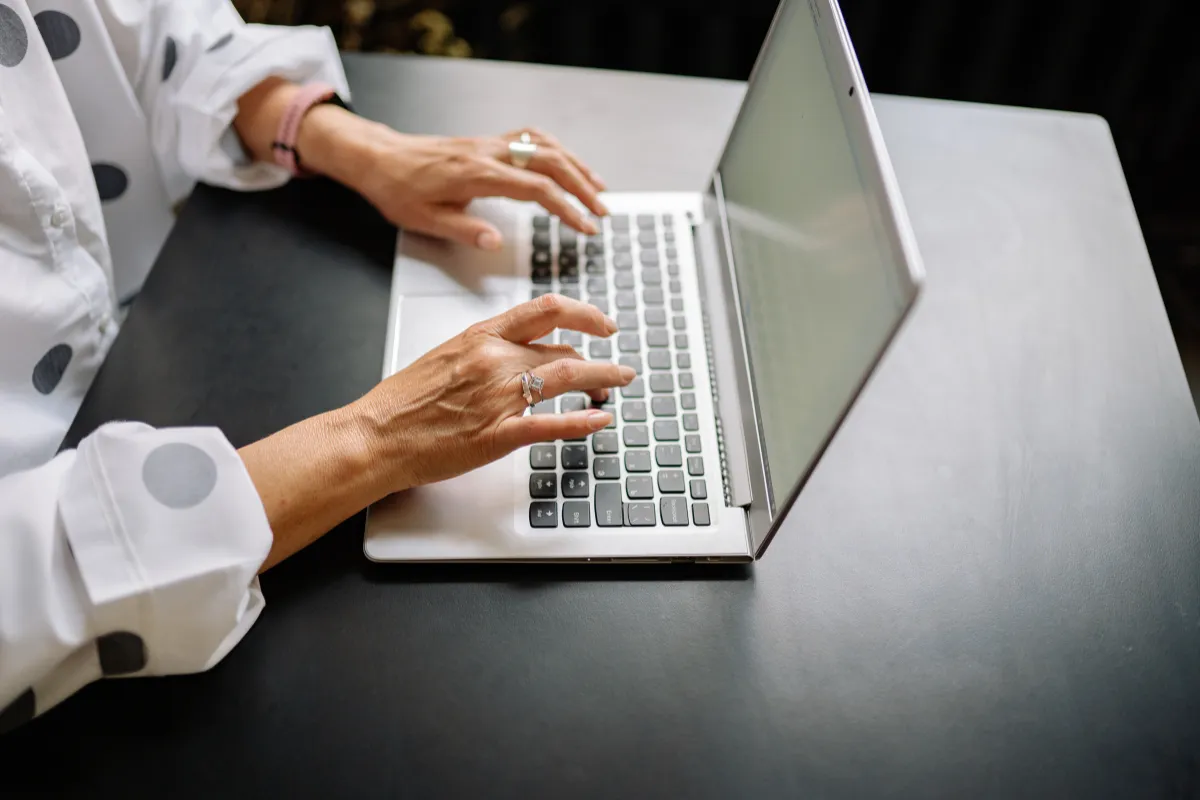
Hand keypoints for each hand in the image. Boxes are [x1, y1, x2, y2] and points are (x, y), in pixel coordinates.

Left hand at [302, 108, 607, 248]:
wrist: (379, 158)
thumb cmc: (398, 190)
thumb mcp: (426, 220)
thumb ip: (464, 230)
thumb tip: (496, 242)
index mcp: (477, 174)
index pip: (536, 190)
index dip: (567, 209)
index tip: (586, 227)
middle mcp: (488, 153)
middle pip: (551, 163)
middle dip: (583, 187)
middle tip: (603, 211)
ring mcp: (490, 144)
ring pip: (545, 146)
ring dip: (576, 165)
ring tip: (598, 187)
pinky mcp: (487, 142)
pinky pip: (531, 138)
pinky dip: (556, 150)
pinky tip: (567, 163)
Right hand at [352, 294, 634, 492]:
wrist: (376, 434)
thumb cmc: (403, 402)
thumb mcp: (446, 358)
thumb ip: (486, 351)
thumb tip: (521, 353)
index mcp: (481, 337)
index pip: (545, 311)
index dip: (583, 314)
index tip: (602, 324)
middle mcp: (494, 360)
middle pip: (563, 350)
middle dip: (597, 362)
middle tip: (615, 371)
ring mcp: (497, 397)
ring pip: (565, 378)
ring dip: (601, 379)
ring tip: (619, 384)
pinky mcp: (497, 434)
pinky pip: (550, 424)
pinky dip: (581, 421)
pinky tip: (600, 420)